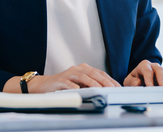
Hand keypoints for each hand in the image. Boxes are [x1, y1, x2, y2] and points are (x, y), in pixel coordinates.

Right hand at [5, 63, 120, 92]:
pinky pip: (69, 83)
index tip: (118, 88)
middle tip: (112, 89)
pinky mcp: (60, 80)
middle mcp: (78, 69)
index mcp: (84, 69)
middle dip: (104, 81)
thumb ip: (91, 86)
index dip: (110, 80)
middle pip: (94, 73)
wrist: (44, 85)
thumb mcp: (80, 85)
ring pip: (83, 77)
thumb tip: (107, 93)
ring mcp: (68, 74)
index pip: (100, 73)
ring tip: (100, 90)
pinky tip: (80, 91)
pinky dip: (75, 87)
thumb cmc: (64, 86)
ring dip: (92, 83)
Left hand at [123, 60, 162, 86]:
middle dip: (161, 79)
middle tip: (162, 87)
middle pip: (160, 70)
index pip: (147, 71)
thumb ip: (132, 82)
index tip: (150, 87)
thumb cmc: (134, 80)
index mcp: (144, 65)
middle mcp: (155, 66)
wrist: (139, 79)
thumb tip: (138, 83)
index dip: (149, 79)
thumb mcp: (129, 81)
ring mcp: (162, 71)